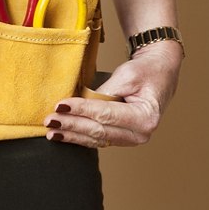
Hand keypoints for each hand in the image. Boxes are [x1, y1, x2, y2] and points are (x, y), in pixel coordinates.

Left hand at [43, 40, 182, 147]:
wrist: (159, 72)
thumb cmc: (146, 71)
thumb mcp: (127, 76)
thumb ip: (105, 92)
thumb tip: (80, 103)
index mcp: (145, 117)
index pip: (105, 114)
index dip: (81, 110)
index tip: (60, 105)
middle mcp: (140, 133)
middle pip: (98, 130)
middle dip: (71, 125)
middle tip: (49, 120)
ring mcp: (130, 138)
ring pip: (95, 138)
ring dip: (71, 135)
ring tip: (51, 131)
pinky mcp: (120, 137)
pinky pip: (96, 138)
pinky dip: (78, 137)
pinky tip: (62, 135)